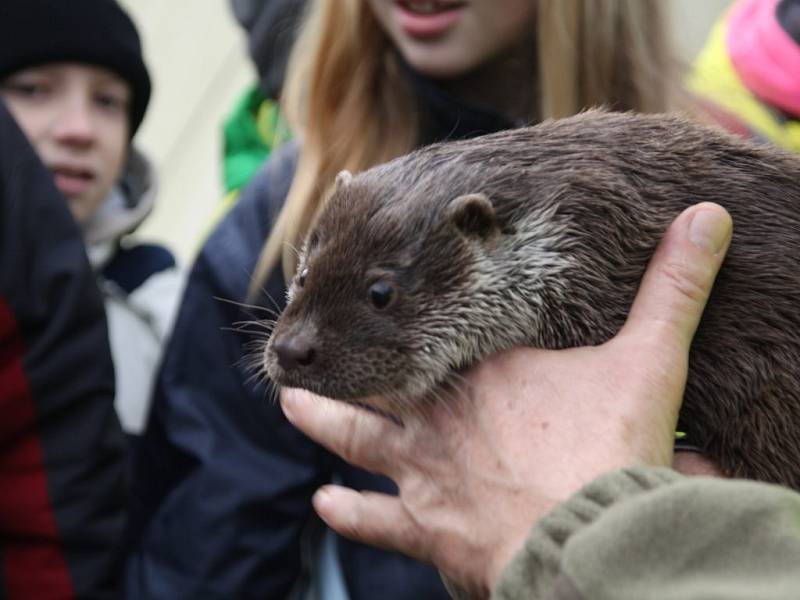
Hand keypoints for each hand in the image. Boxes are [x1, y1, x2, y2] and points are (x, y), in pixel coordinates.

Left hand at [281, 202, 732, 598]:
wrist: (593, 534)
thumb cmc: (613, 446)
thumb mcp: (651, 357)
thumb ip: (673, 287)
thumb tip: (706, 216)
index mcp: (484, 368)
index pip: (432, 324)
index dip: (401, 305)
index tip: (371, 286)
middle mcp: (441, 413)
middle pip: (380, 376)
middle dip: (346, 360)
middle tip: (308, 346)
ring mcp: (427, 470)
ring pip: (356, 437)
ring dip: (322, 420)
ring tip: (291, 406)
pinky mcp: (429, 530)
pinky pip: (378, 522)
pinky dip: (350, 514)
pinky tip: (324, 505)